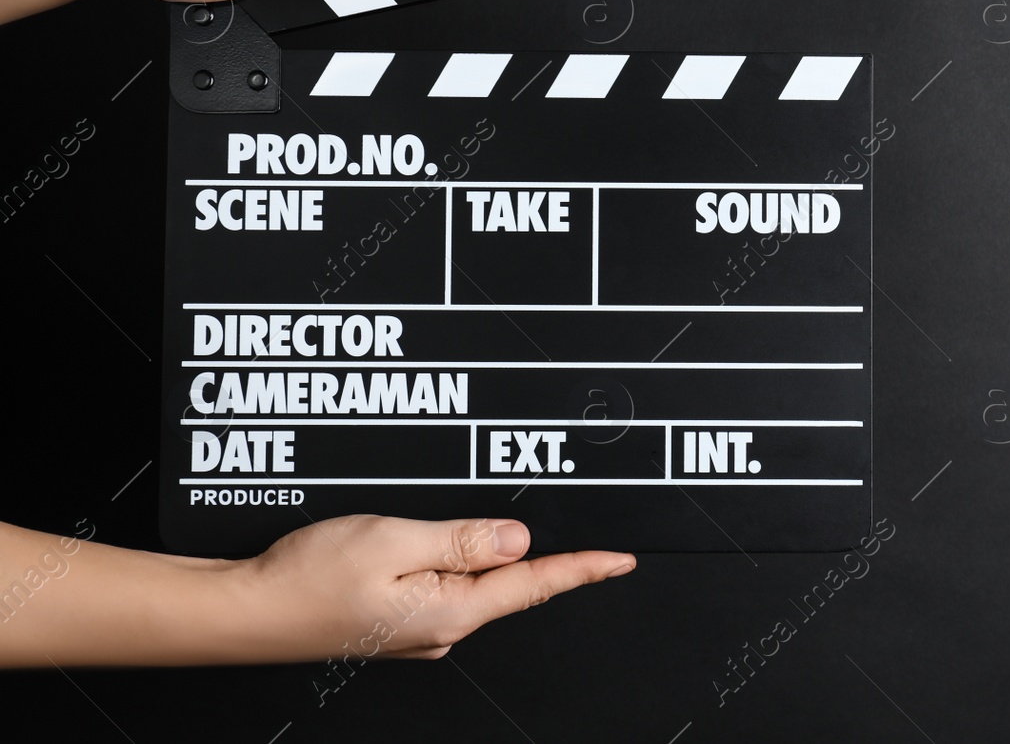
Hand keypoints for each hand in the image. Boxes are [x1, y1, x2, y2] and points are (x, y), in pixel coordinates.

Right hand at [0, 515, 633, 666]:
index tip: (621, 559)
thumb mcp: (395, 540)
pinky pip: (445, 586)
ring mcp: (418, 629)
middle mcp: (440, 629)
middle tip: (574, 529)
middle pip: (508, 583)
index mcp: (449, 611)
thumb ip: (462, 539)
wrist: (244, 612)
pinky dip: (458, 560)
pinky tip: (450, 541)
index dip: (582, 568)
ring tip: (501, 523)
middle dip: (538, 554)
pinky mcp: (395, 621)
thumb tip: (518, 539)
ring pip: (475, 583)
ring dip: (492, 555)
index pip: (533, 584)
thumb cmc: (307, 578)